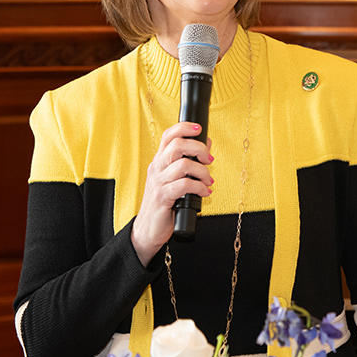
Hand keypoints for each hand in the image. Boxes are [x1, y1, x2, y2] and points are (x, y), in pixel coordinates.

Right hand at [131, 122, 213, 266]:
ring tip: (208, 181)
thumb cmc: (164, 203)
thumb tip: (206, 144)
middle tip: (209, 160)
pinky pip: (184, 185)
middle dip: (199, 149)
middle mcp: (157, 168)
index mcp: (159, 161)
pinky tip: (204, 193)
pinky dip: (199, 187)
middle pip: (177, 145)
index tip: (199, 129)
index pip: (168, 136)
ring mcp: (158, 182)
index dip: (184, 128)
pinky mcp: (162, 197)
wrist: (148, 229)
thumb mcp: (175, 179)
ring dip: (202, 172)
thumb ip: (188, 162)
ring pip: (183, 164)